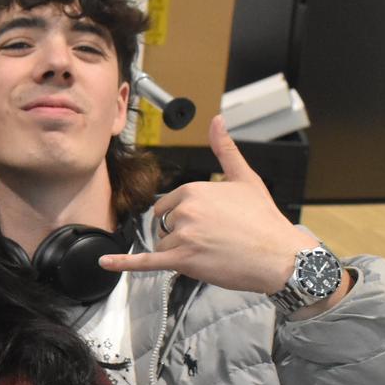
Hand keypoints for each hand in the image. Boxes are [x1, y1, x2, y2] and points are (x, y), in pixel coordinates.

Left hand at [99, 114, 312, 294]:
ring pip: (163, 246)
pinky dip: (123, 263)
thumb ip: (225, 149)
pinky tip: (105, 262)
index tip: (207, 225)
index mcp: (194, 189)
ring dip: (180, 253)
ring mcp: (182, 235)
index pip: (169, 205)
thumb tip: (217, 120)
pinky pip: (146, 262)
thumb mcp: (245, 178)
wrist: (280, 255)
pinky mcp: (183, 260)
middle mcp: (185, 209)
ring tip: (212, 254)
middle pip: (163, 225)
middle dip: (179, 235)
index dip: (184, 217)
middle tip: (211, 241)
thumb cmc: (264, 220)